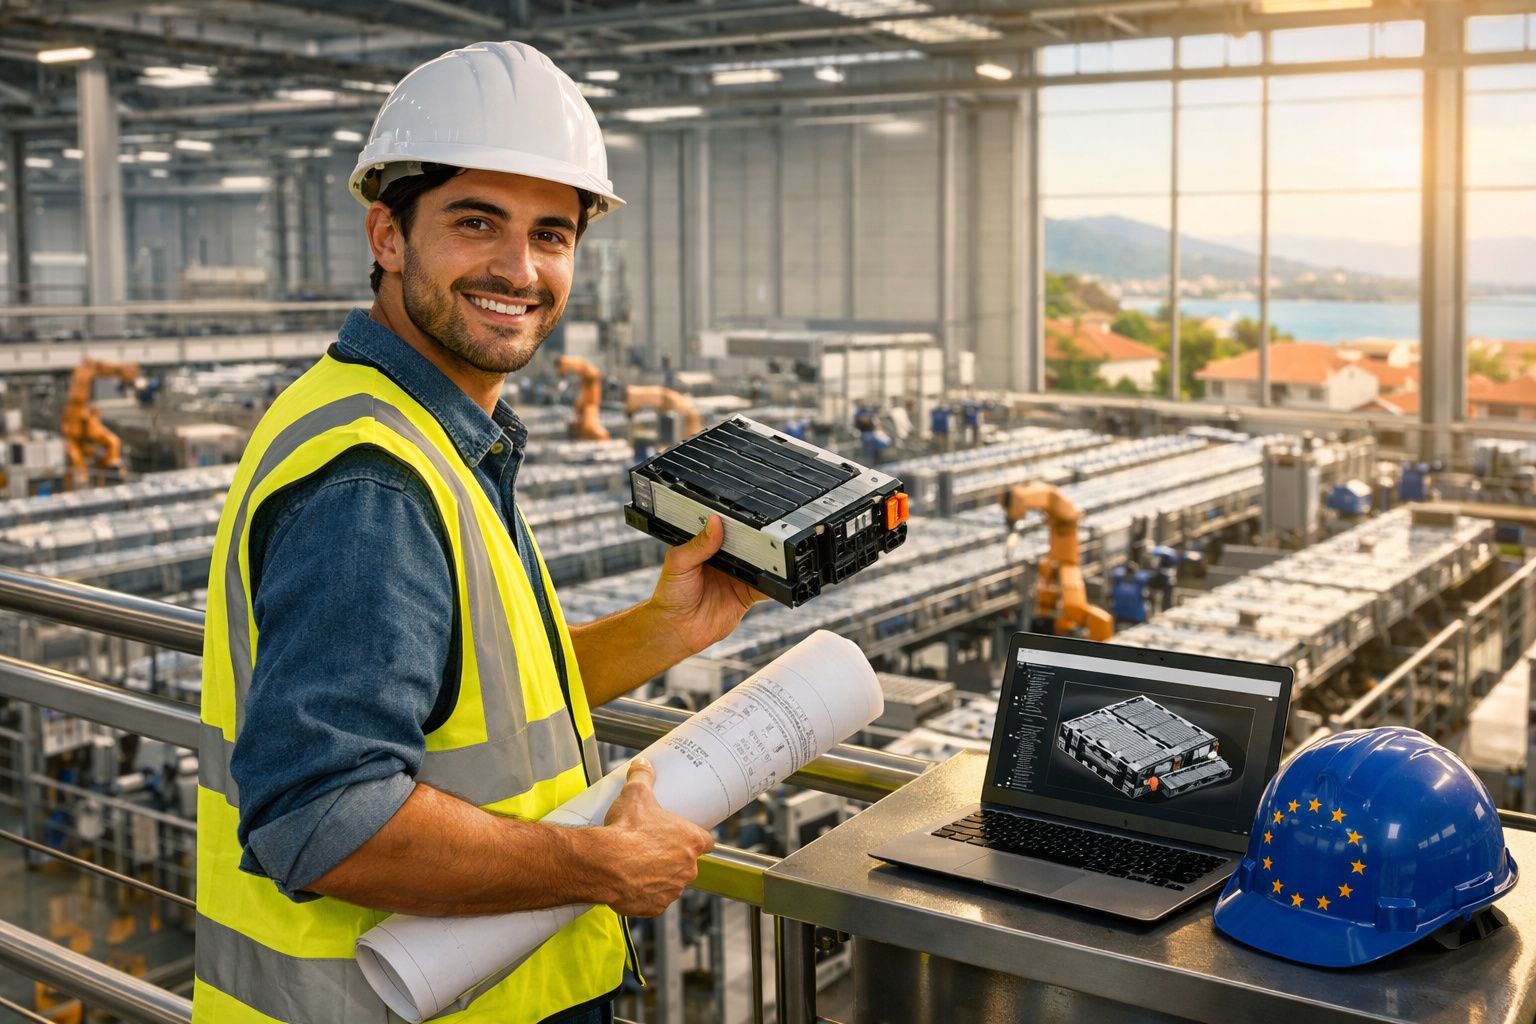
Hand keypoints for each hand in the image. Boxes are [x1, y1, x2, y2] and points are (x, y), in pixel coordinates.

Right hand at [598, 758, 715, 916]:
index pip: (706, 841)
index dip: (695, 838)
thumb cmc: (626, 830)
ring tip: (639, 864)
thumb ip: (642, 776)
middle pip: (687, 862)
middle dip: (673, 857)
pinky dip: (645, 894)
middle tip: (652, 847)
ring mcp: (673, 889)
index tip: (683, 836)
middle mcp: (688, 868)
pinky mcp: (655, 906)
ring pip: (671, 882)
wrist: (605, 863)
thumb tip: (642, 764)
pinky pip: (654, 900)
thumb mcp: (636, 794)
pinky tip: (632, 882)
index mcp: (691, 841)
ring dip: (660, 876)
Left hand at [649, 515, 768, 655]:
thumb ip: (698, 544)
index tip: (747, 517)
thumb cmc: (671, 595)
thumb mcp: (678, 563)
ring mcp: (737, 577)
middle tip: (766, 534)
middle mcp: (725, 559)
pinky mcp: (747, 595)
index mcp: (707, 546)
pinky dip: (774, 584)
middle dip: (757, 539)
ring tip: (776, 554)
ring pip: (760, 564)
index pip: (726, 528)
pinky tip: (778, 579)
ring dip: (769, 560)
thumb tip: (714, 522)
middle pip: (747, 544)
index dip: (736, 522)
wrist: (677, 629)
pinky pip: (765, 588)